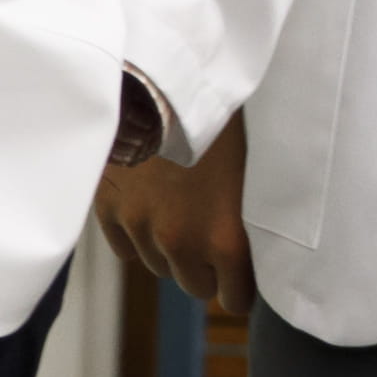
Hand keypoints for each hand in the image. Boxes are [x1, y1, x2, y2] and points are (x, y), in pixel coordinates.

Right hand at [91, 114, 253, 321]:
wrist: (163, 78)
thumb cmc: (222, 116)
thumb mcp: (255, 168)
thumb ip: (252, 218)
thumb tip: (267, 247)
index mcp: (224, 237)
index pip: (236, 298)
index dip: (242, 286)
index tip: (244, 273)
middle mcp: (179, 242)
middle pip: (196, 285)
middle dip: (207, 267)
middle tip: (214, 235)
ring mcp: (140, 227)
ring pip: (159, 266)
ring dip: (172, 251)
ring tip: (183, 213)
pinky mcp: (109, 209)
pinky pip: (127, 248)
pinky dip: (140, 236)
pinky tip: (153, 208)